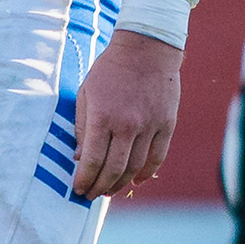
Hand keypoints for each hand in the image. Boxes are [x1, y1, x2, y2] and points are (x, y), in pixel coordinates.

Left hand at [73, 29, 180, 198]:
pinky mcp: (166, 124)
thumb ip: (83, 127)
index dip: (84, 180)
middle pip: (114, 169)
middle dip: (100, 187)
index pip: (93, 161)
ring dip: (121, 183)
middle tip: (92, 195)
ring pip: (135, 167)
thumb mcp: (86, 93)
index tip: (78, 189)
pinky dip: (146, 172)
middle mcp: (127, 125)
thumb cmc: (110, 70)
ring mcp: (149, 126)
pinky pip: (157, 157)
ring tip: (110, 190)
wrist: (146, 48)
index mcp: (103, 117)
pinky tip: (136, 180)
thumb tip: (81, 158)